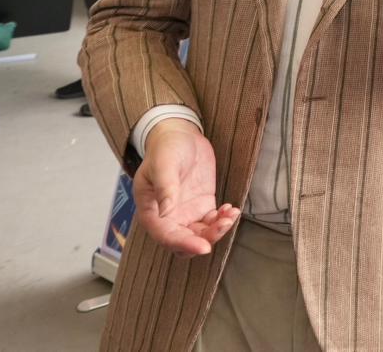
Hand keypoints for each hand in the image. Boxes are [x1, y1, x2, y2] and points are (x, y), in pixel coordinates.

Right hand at [133, 119, 239, 257]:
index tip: (203, 247)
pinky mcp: (202, 206)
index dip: (184, 244)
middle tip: (223, 224)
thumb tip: (166, 213)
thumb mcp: (163, 164)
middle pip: (185, 242)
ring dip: (217, 230)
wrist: (179, 136)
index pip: (166, 236)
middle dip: (205, 239)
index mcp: (151, 212)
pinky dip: (223, 220)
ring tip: (230, 215)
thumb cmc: (165, 149)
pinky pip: (213, 222)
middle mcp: (168, 218)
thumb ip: (165, 187)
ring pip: (201, 235)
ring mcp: (186, 214)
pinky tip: (231, 210)